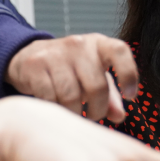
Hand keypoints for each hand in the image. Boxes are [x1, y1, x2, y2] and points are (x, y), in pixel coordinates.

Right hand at [5, 34, 137, 121]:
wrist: (28, 56)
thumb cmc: (69, 69)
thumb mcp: (92, 76)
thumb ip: (109, 96)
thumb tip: (119, 116)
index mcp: (98, 44)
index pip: (119, 51)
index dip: (128, 74)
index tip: (131, 95)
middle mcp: (78, 44)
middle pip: (96, 86)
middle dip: (97, 109)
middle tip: (92, 115)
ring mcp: (54, 53)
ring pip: (71, 96)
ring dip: (74, 112)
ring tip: (73, 111)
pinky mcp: (35, 65)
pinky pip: (49, 98)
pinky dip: (54, 108)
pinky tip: (54, 104)